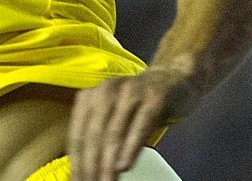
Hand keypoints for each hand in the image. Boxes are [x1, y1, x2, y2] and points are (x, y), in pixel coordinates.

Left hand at [66, 67, 193, 180]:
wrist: (174, 80)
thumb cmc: (139, 106)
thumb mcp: (113, 118)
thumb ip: (99, 140)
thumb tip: (86, 172)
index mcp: (90, 96)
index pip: (78, 135)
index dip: (77, 163)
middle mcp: (106, 90)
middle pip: (93, 134)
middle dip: (91, 165)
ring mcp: (131, 91)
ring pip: (113, 131)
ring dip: (108, 162)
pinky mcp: (154, 97)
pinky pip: (140, 125)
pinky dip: (130, 148)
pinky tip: (124, 166)